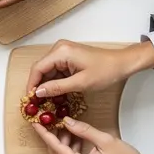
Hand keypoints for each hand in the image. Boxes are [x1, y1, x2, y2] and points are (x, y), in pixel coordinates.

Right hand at [26, 40, 153, 97]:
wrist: (123, 63)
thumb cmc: (106, 71)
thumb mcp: (81, 83)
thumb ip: (57, 87)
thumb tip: (38, 93)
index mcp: (60, 52)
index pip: (37, 68)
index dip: (31, 85)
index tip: (30, 100)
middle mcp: (59, 49)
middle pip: (41, 70)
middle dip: (39, 86)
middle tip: (37, 103)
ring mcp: (63, 53)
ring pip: (48, 72)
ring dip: (47, 86)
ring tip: (47, 102)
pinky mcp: (68, 58)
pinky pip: (56, 71)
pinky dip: (55, 83)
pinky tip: (57, 95)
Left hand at [33, 118, 153, 153]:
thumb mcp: (105, 140)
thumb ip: (84, 130)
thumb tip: (67, 122)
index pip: (56, 148)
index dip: (45, 134)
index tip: (35, 123)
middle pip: (56, 153)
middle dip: (53, 136)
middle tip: (50, 121)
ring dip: (63, 142)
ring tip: (66, 126)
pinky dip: (70, 148)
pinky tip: (75, 136)